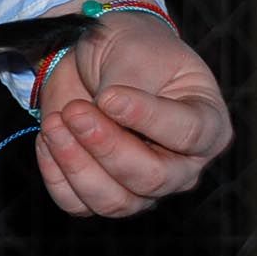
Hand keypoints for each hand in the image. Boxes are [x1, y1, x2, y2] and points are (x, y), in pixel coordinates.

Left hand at [34, 0, 231, 216]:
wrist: (94, 60)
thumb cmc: (130, 52)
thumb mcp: (136, 53)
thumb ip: (128, 84)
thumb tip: (106, 109)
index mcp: (208, 126)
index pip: (187, 135)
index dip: (145, 118)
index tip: (109, 96)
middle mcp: (181, 165)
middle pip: (151, 179)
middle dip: (105, 145)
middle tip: (75, 111)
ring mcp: (141, 186)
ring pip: (113, 201)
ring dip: (75, 163)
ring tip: (55, 123)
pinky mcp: (100, 192)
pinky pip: (77, 204)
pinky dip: (55, 175)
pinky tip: (48, 138)